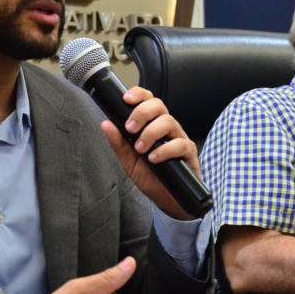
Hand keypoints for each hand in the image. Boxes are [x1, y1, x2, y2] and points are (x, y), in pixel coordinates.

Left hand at [100, 86, 199, 220]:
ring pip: (169, 121)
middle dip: (142, 113)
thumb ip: (119, 143)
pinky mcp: (189, 152)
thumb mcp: (129, 161)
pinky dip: (165, 150)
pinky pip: (180, 143)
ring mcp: (179, 138)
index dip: (138, 95)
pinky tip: (154, 158)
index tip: (126, 100)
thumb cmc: (150, 176)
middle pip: (158, 105)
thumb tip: (106, 124)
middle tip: (130, 128)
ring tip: (140, 149)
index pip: (148, 101)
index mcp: (152, 124)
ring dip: (151, 133)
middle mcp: (166, 127)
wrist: (168, 199)